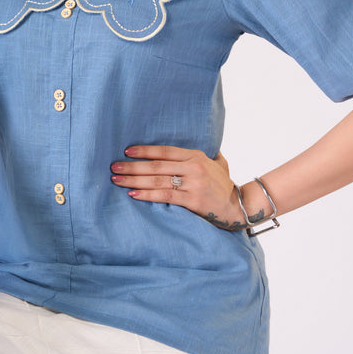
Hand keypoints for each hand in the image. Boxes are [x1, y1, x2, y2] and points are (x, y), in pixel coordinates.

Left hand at [110, 145, 246, 229]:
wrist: (239, 206)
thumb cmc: (225, 185)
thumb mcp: (218, 164)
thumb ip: (205, 155)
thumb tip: (196, 147)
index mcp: (196, 156)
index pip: (165, 151)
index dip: (145, 151)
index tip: (127, 151)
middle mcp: (193, 167)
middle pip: (156, 165)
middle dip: (132, 166)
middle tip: (114, 167)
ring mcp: (193, 184)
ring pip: (157, 180)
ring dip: (134, 180)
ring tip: (117, 180)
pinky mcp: (192, 200)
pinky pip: (164, 196)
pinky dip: (147, 195)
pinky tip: (133, 194)